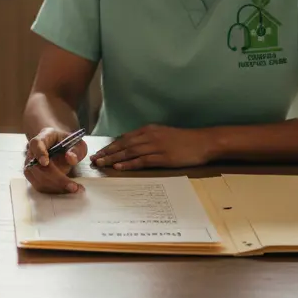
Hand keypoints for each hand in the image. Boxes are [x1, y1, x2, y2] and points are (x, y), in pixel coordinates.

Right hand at [24, 126, 87, 194]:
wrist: (57, 145)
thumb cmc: (66, 143)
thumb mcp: (76, 142)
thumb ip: (76, 149)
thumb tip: (71, 158)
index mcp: (42, 139)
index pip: (36, 145)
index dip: (39, 153)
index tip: (45, 162)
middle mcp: (32, 153)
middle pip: (38, 167)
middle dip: (56, 179)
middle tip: (74, 186)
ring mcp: (30, 166)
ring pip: (38, 180)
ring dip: (56, 187)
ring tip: (74, 188)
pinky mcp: (33, 177)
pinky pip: (40, 187)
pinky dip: (54, 190)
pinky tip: (67, 190)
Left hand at [91, 125, 212, 170]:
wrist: (203, 142)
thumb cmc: (184, 140)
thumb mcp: (163, 134)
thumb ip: (148, 138)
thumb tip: (132, 145)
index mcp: (148, 130)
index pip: (124, 138)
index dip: (110, 146)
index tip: (99, 152)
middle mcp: (149, 136)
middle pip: (123, 145)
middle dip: (107, 152)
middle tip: (94, 159)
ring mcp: (156, 146)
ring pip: (130, 152)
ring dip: (114, 158)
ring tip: (101, 163)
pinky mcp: (163, 157)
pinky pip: (142, 160)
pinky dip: (129, 164)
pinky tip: (119, 167)